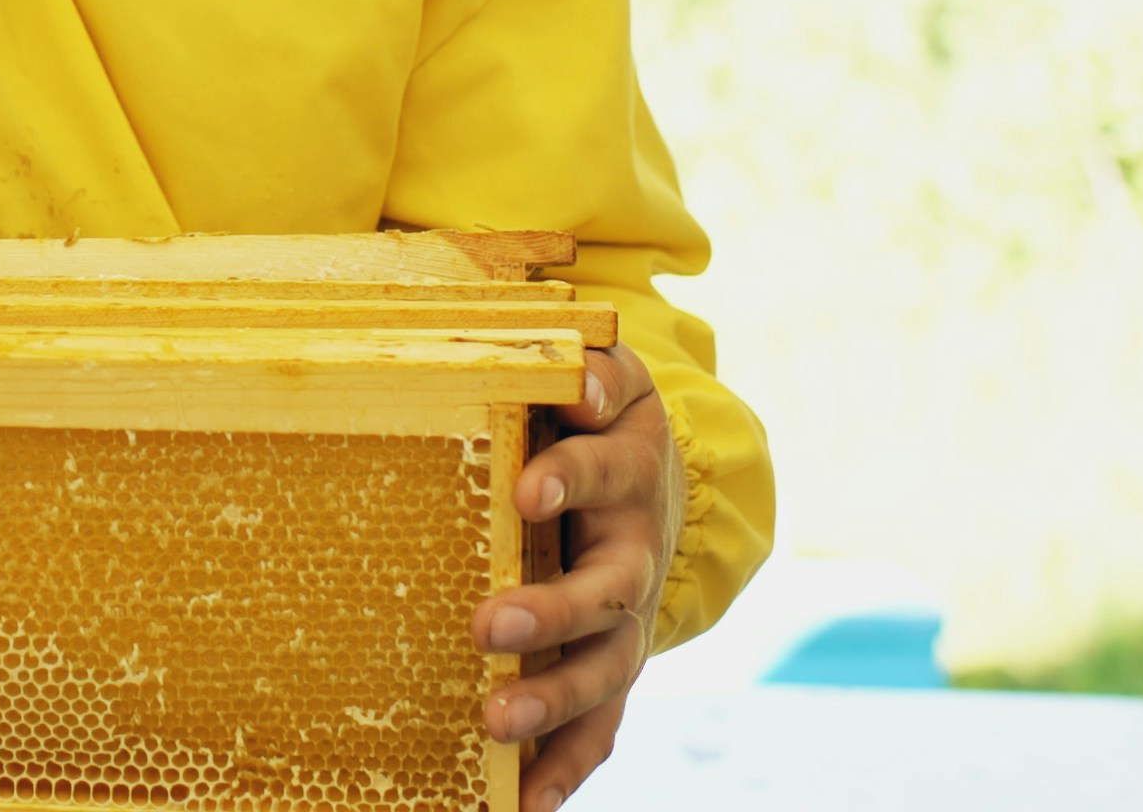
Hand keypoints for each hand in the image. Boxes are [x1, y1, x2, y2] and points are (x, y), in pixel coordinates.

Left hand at [474, 344, 680, 811]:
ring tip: (495, 722)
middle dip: (550, 613)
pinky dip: (567, 768)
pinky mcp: (612, 667)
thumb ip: (595, 373)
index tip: (529, 486)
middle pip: (606, 593)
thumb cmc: (602, 419)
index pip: (602, 471)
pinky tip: (526, 804)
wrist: (656, 480)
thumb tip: (577, 385)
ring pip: (605, 670)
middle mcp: (635, 554)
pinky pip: (600, 728)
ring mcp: (626, 621)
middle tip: (486, 626)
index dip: (570, 478)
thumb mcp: (610, 379)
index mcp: (628, 471)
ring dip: (553, 701)